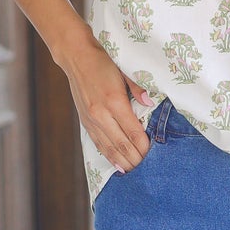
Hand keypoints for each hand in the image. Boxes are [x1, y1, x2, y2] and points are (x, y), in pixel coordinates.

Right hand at [64, 37, 152, 171]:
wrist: (77, 58)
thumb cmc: (104, 63)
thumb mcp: (125, 71)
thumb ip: (138, 87)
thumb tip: (150, 102)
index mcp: (113, 101)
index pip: (132, 131)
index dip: (143, 146)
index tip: (153, 154)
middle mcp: (101, 114)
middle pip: (121, 144)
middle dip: (135, 158)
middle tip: (147, 169)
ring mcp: (91, 119)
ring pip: (109, 147)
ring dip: (122, 161)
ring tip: (134, 172)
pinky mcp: (85, 121)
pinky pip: (99, 143)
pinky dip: (109, 156)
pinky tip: (117, 164)